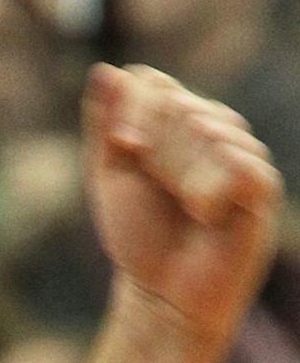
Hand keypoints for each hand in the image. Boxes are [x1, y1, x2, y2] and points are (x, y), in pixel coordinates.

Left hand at [85, 64, 282, 343]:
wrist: (159, 292)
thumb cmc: (138, 233)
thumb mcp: (111, 176)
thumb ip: (105, 125)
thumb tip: (103, 69)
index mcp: (174, 129)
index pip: (158, 86)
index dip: (135, 105)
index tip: (120, 142)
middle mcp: (212, 137)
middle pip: (186, 103)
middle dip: (155, 132)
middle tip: (138, 162)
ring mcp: (239, 162)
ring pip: (218, 128)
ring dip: (181, 157)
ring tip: (171, 192)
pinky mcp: (260, 194)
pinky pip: (249, 166)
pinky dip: (217, 179)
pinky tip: (198, 206)